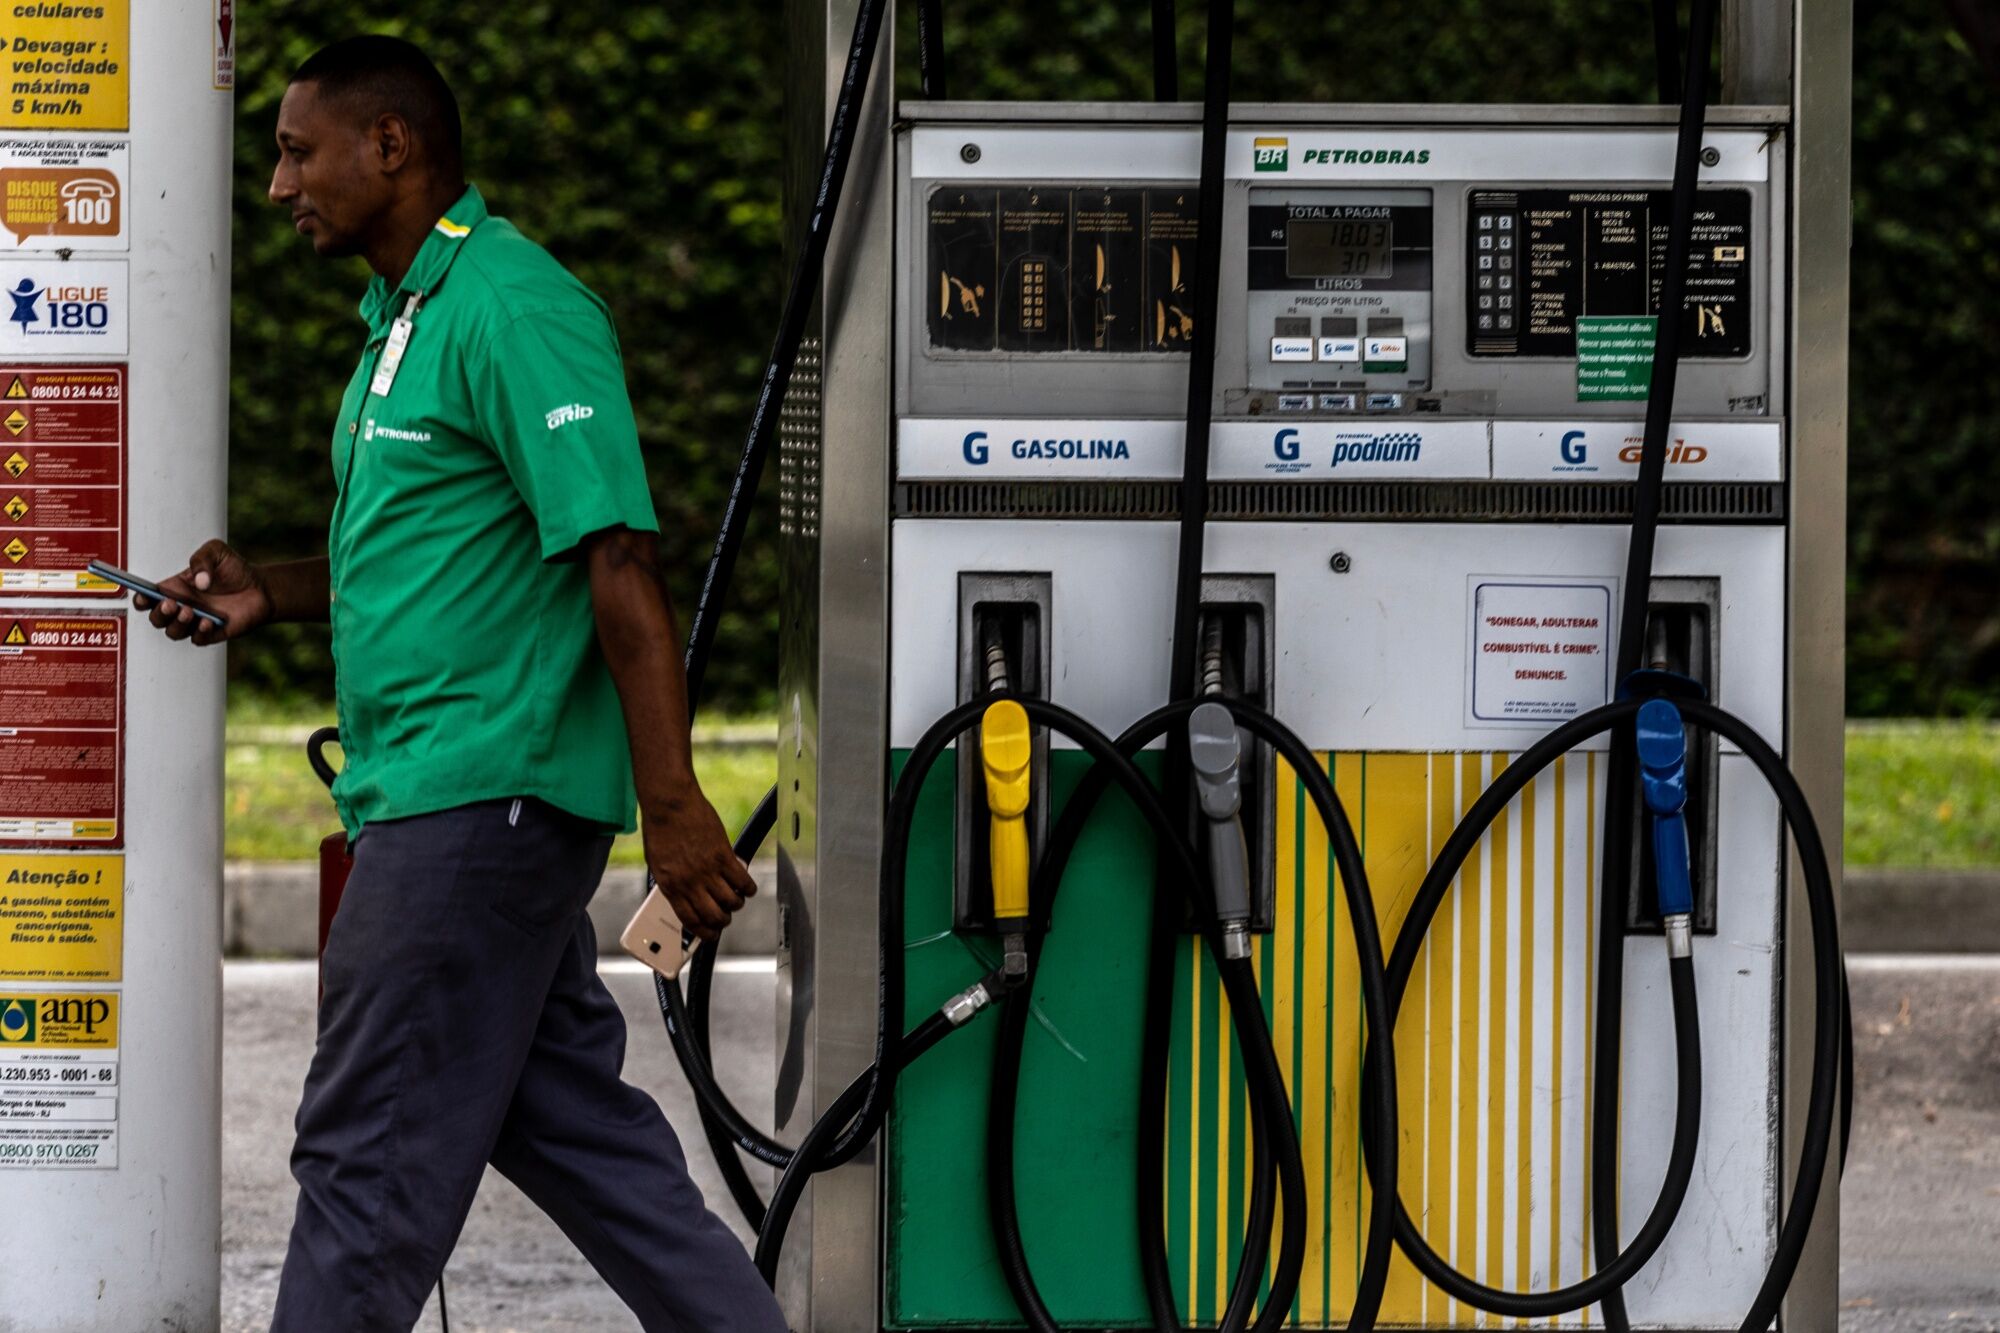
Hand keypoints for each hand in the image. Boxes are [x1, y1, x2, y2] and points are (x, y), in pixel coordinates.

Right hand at [131, 539, 272, 644]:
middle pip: (156, 619)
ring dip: (177, 624)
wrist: (261, 587)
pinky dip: (199, 632)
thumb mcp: (216, 552)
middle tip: (172, 604)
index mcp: (175, 588)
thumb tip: (198, 581)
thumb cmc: (234, 570)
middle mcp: (182, 606)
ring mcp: (195, 621)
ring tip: (189, 611)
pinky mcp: (212, 633)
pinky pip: (198, 639)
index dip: (140, 599)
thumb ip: (202, 559)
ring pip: (173, 632)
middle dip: (159, 613)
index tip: (142, 595)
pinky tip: (208, 621)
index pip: (147, 598)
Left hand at [642, 784, 756, 942]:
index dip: (705, 932)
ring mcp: (707, 870)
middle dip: (723, 921)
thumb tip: (688, 898)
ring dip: (736, 904)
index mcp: (671, 887)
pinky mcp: (723, 855)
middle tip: (726, 915)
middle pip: (714, 916)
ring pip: (731, 901)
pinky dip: (748, 888)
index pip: (691, 921)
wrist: (669, 804)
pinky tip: (747, 886)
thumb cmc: (660, 830)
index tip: (712, 934)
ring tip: (736, 898)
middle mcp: (690, 883)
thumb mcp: (659, 864)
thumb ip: (673, 883)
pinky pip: (742, 880)